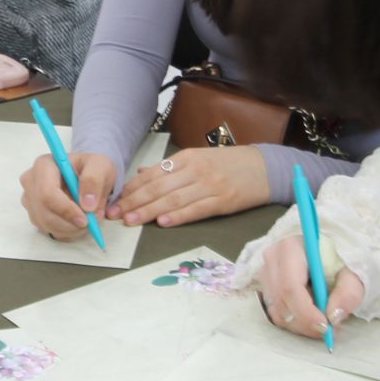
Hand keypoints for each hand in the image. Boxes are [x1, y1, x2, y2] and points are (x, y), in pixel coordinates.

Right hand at [19, 151, 116, 240]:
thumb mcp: (99, 165)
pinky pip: (50, 231)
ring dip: (72, 229)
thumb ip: (94, 181)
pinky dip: (68, 232)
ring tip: (89, 218)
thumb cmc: (90, 168)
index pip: (48, 194)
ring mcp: (30, 200)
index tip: (85, 220)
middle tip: (93, 221)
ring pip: (48, 225)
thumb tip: (87, 205)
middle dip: (72, 224)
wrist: (86, 175)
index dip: (66, 210)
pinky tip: (78, 220)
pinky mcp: (34, 214)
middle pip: (46, 214)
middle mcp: (31, 182)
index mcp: (44, 165)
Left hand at [113, 146, 269, 227]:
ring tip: (132, 220)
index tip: (116, 200)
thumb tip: (142, 174)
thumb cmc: (228, 164)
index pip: (153, 174)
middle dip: (134, 201)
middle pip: (159, 187)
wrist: (264, 167)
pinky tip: (163, 222)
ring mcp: (210, 186)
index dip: (132, 188)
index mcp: (187, 158)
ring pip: (173, 199)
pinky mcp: (224, 201)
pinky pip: (196, 209)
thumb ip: (170, 168)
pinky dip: (179, 216)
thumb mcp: (198, 158)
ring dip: (150, 211)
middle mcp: (196, 170)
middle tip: (115, 214)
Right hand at [256, 234, 364, 339]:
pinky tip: (313, 318)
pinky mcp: (267, 287)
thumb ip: (348, 293)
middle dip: (307, 322)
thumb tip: (333, 317)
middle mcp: (273, 259)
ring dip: (302, 325)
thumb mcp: (352, 274)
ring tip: (325, 323)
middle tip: (330, 330)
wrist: (327, 254)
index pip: (290, 287)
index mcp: (291, 248)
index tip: (325, 326)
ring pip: (279, 312)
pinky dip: (296, 323)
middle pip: (282, 302)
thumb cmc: (338, 260)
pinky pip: (277, 314)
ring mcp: (266, 274)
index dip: (306, 312)